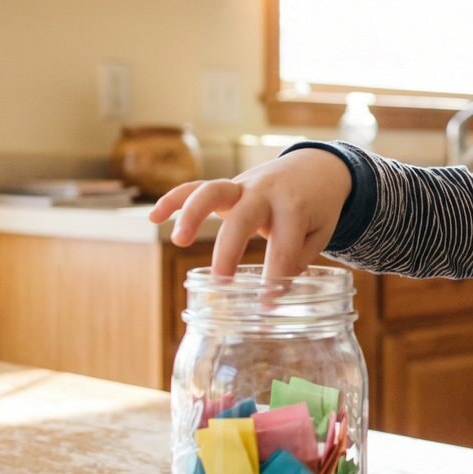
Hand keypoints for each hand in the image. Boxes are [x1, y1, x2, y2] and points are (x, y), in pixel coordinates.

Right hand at [147, 148, 351, 277]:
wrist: (315, 168)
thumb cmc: (317, 208)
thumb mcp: (319, 233)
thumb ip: (297, 258)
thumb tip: (275, 291)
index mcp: (295, 207)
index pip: (282, 247)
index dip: (274, 278)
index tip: (266, 305)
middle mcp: (266, 193)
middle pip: (243, 219)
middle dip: (229, 251)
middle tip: (221, 283)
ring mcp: (244, 186)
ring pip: (213, 192)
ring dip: (193, 214)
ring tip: (179, 241)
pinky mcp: (229, 185)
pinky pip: (196, 187)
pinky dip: (174, 199)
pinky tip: (154, 218)